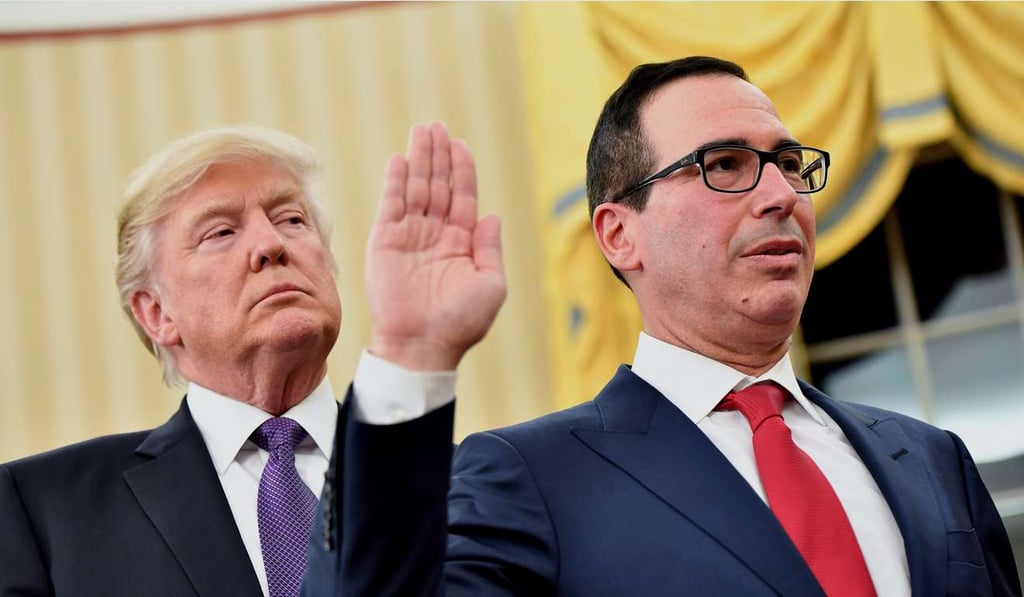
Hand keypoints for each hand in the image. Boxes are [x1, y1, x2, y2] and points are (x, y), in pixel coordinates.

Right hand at [365, 122, 506, 369]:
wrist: (422, 346)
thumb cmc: (460, 322)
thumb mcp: (490, 285)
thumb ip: (490, 248)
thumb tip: (492, 215)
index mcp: (461, 243)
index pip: (462, 197)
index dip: (462, 170)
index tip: (460, 144)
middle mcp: (434, 235)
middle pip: (438, 185)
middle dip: (439, 156)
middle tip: (437, 126)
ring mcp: (409, 237)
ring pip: (415, 188)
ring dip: (419, 159)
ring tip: (422, 131)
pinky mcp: (385, 242)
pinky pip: (391, 205)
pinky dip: (395, 181)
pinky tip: (400, 159)